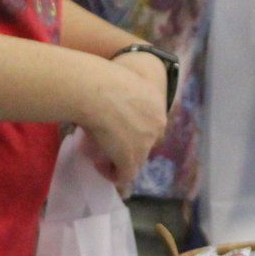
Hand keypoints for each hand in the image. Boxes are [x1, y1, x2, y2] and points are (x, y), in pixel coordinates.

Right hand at [76, 51, 167, 192]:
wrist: (96, 91)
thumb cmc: (101, 80)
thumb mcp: (120, 82)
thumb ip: (123, 97)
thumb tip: (110, 106)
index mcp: (157, 101)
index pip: (151, 123)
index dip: (134, 129)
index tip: (117, 129)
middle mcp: (158, 123)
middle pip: (146, 141)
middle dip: (129, 145)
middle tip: (109, 143)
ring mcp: (146, 143)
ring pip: (136, 160)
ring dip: (119, 160)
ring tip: (101, 157)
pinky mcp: (131, 159)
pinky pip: (124, 175)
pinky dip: (112, 174)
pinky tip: (99, 166)